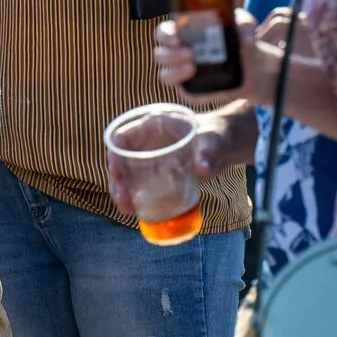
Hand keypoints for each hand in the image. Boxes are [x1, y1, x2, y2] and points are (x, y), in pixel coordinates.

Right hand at [106, 104, 254, 212]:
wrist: (222, 145)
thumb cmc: (216, 135)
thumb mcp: (213, 140)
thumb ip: (209, 151)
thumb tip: (203, 170)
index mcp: (151, 125)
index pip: (122, 137)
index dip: (113, 154)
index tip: (116, 172)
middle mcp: (144, 142)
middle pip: (120, 161)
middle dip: (117, 182)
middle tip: (124, 200)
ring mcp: (147, 158)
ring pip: (126, 176)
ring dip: (122, 193)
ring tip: (129, 210)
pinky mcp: (154, 172)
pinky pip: (138, 184)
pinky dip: (135, 197)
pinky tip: (138, 212)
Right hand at [155, 6, 275, 107]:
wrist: (252, 67)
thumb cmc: (239, 40)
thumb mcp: (243, 26)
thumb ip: (244, 24)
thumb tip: (246, 38)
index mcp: (182, 34)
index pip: (163, 32)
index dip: (165, 35)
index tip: (177, 38)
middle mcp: (177, 53)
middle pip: (160, 54)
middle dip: (171, 55)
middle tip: (190, 53)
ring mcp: (182, 73)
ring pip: (165, 75)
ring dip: (175, 71)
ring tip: (193, 67)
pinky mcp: (191, 90)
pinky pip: (182, 91)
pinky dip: (186, 87)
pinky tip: (196, 79)